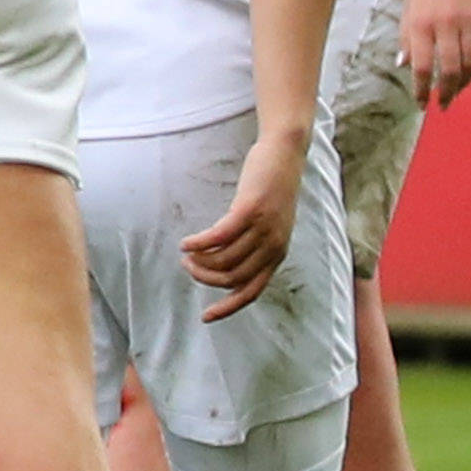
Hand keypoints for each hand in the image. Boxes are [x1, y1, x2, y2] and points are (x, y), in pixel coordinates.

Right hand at [180, 127, 304, 319]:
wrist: (285, 154)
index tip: (205, 317)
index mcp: (277, 254)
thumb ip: (255, 245)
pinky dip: (199, 242)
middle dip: (204, 277)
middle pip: (231, 277)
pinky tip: (186, 242)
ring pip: (223, 259)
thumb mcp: (271, 223)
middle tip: (187, 266)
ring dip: (199, 260)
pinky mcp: (249, 210)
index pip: (251, 292)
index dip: (227, 308)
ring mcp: (262, 228)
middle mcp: (273, 246)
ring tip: (185, 253)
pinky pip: (218, 236)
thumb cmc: (273, 187)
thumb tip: (226, 265)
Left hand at [402, 0, 470, 107]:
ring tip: (458, 88)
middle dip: (447, 93)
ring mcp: (469, 19)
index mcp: (421, 23)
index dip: (421, 90)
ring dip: (466, 81)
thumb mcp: (409, 5)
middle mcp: (446, 24)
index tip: (421, 104)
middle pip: (451, 71)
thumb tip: (405, 66)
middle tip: (444, 104)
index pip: (422, 67)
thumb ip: (408, 37)